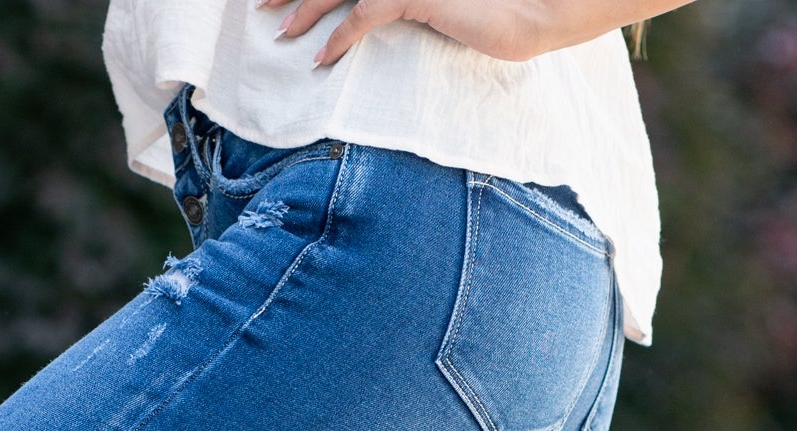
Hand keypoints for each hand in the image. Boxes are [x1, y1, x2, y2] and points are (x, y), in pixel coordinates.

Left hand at [259, 0, 689, 69]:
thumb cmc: (495, 14)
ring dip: (306, 10)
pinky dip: (340, 36)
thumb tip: (379, 19)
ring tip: (280, 32)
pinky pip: (366, 13)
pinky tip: (323, 59)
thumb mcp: (445, 9)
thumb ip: (410, 8)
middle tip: (262, 3)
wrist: (534, 11)